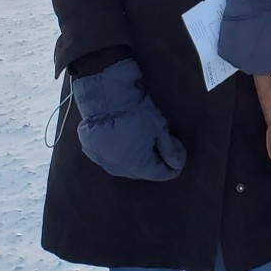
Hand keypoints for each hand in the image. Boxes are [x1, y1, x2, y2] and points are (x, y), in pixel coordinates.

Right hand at [70, 60, 185, 180]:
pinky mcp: (92, 152)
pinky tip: (124, 137)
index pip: (160, 174)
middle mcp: (119, 169)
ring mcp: (103, 161)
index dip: (172, 168)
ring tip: (143, 140)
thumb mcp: (159, 128)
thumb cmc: (136, 112)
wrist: (105, 97)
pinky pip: (110, 156)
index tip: (178, 159)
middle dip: (154, 161)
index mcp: (138, 166)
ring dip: (136, 157)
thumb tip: (177, 164)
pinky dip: (119, 151)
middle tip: (162, 145)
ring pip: (126, 165)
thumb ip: (169, 149)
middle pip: (143, 171)